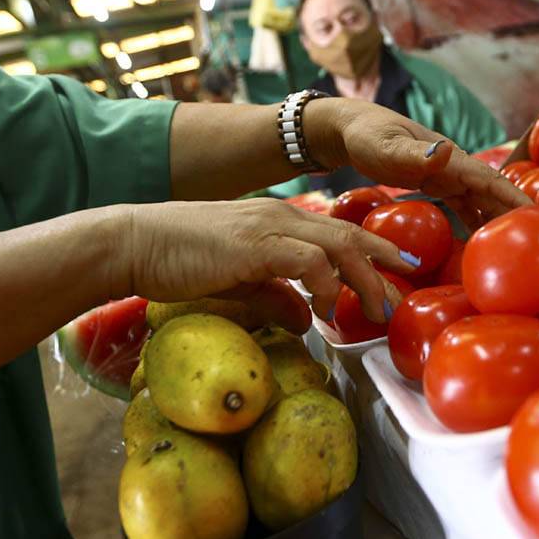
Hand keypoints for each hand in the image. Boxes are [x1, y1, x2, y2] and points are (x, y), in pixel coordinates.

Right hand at [114, 199, 415, 322]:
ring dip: (365, 278)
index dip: (374, 250)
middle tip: (405, 292)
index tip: (399, 272)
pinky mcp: (255, 244)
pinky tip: (330, 307)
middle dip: (383, 264)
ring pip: (338, 245)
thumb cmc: (178, 260)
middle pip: (350, 236)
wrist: (134, 242)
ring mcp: (269, 227)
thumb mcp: (238, 282)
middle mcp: (282, 216)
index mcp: (279, 221)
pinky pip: (307, 258)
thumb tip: (305, 322)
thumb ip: (274, 296)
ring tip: (378, 309)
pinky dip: (327, 282)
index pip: (339, 232)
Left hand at [309, 99, 530, 230]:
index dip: (514, 198)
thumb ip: (413, 153)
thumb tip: (446, 151)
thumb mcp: (386, 146)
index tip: (537, 217)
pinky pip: (464, 206)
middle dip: (516, 212)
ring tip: (517, 246)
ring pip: (482, 200)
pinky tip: (481, 242)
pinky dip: (476, 222)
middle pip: (493, 192)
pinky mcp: (437, 184)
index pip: (490, 180)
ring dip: (499, 219)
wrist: (350, 129)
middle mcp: (454, 166)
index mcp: (449, 158)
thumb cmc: (366, 135)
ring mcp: (447, 175)